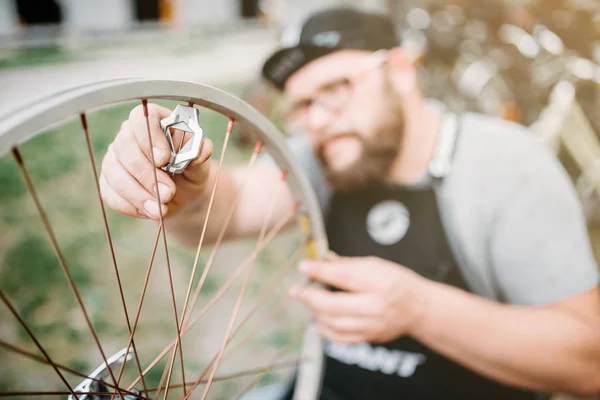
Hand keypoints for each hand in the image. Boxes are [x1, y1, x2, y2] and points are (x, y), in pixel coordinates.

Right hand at [100, 103, 212, 218]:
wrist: (183, 193)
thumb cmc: (190, 169)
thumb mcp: (200, 161)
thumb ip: (201, 152)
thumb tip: (201, 150)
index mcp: (153, 121)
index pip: (142, 118)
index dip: (149, 137)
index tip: (164, 159)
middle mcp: (128, 136)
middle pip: (125, 148)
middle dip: (147, 174)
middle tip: (168, 193)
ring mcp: (115, 159)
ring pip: (115, 174)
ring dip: (138, 194)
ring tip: (160, 209)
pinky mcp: (108, 182)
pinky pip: (110, 193)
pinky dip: (130, 206)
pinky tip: (149, 211)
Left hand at [289, 256, 431, 343]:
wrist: (418, 308)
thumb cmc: (397, 281)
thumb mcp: (376, 265)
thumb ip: (347, 264)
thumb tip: (320, 260)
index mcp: (380, 282)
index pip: (345, 276)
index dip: (320, 271)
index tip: (303, 267)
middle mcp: (377, 306)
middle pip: (335, 305)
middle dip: (310, 297)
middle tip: (295, 290)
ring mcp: (373, 325)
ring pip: (334, 324)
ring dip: (316, 312)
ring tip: (308, 301)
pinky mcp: (369, 338)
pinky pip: (340, 338)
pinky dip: (325, 328)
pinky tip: (319, 317)